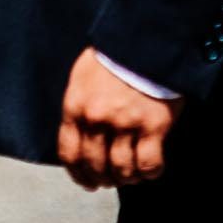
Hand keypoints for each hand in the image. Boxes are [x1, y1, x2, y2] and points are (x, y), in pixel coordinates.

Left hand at [57, 48, 181, 190]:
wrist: (146, 41)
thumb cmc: (113, 57)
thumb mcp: (81, 79)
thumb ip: (78, 108)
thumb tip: (79, 136)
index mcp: (75, 108)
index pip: (69, 154)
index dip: (77, 174)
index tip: (86, 181)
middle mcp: (97, 120)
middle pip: (95, 165)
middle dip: (101, 179)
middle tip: (110, 181)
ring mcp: (125, 124)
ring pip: (121, 169)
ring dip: (125, 179)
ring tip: (130, 177)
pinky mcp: (153, 126)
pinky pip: (149, 163)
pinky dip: (149, 173)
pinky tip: (150, 171)